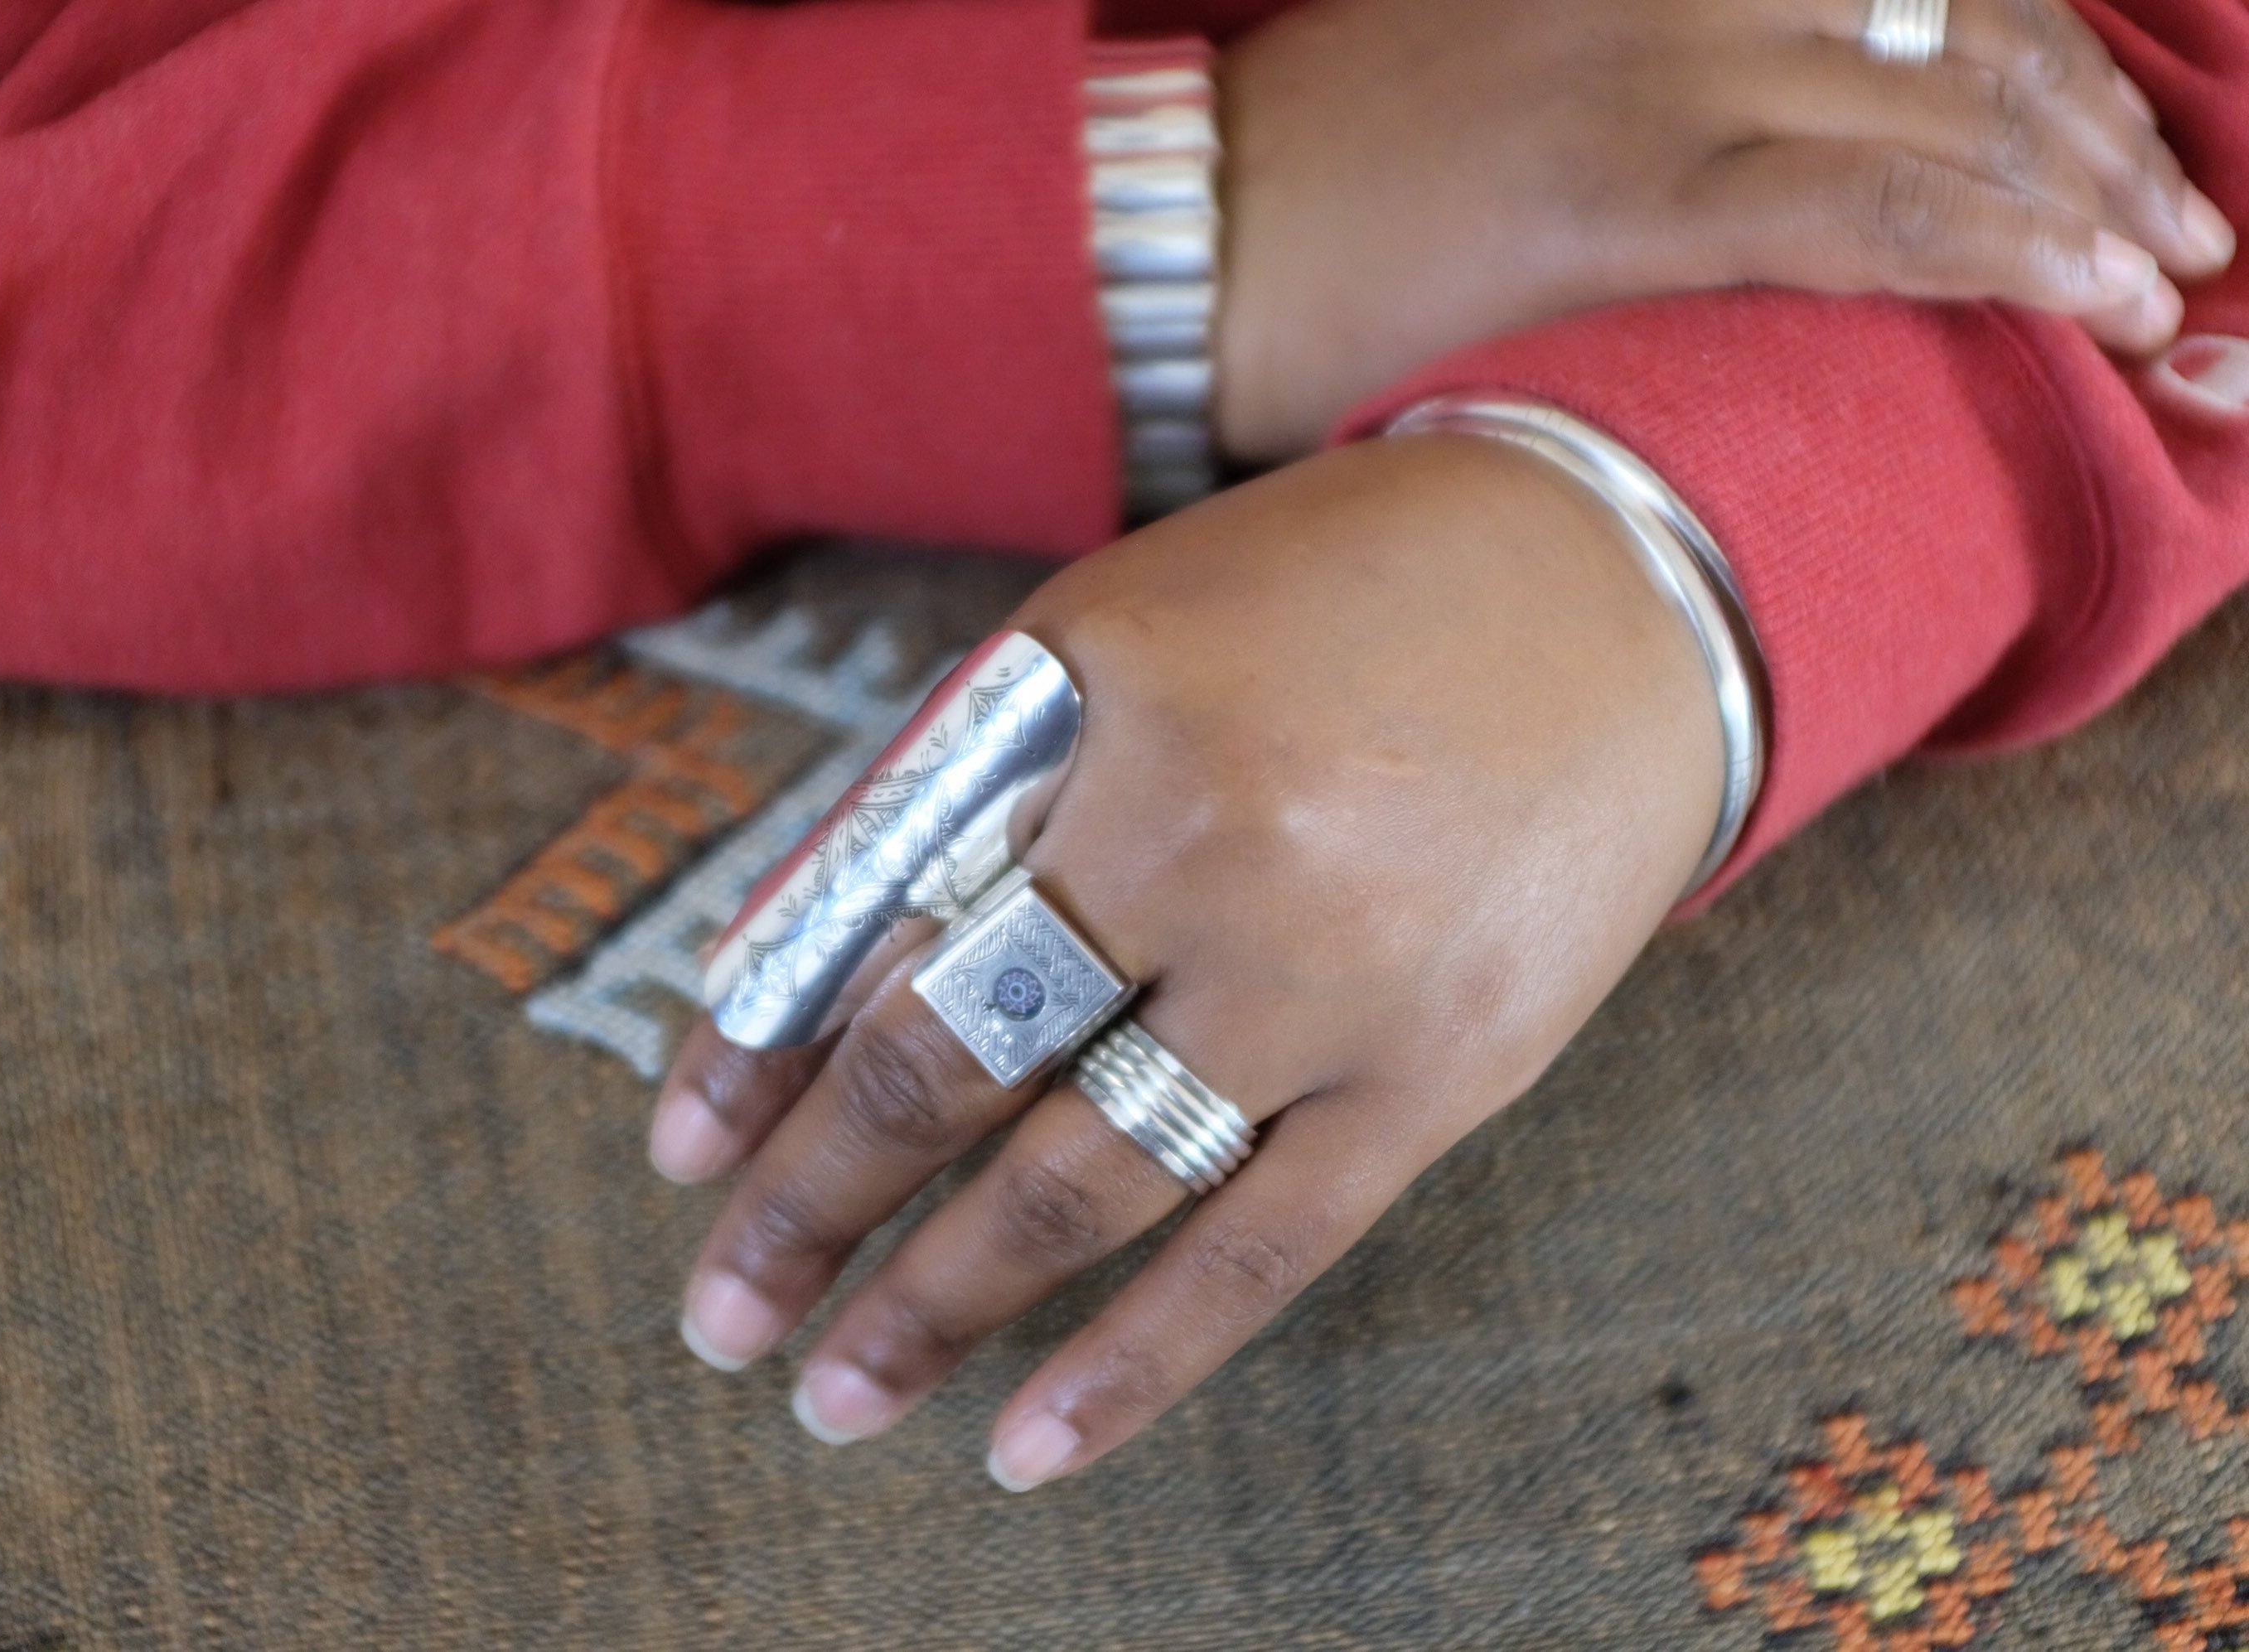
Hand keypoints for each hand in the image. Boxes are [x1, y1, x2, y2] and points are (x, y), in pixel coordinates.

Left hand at [651, 434, 1724, 1487]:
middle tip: (719, 1318)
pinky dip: (1139, 1364)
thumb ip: (946, 800)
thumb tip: (782, 987)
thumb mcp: (1101, 639)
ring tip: (835, 1395)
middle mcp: (1219, 854)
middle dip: (812, 1208)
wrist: (1612, 588)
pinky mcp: (1445, 1075)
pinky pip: (1265, 1251)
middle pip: (957, 1070)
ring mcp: (1341, 981)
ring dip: (937, 1304)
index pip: (877, 927)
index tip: (680, 1155)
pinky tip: (1030, 1446)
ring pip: (1088, 1187)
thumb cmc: (1315, 605)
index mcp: (1108, 717)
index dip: (760, 1057)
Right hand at [1215, 0, 2237, 459]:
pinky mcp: (1619, 198)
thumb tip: (1783, 144)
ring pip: (1947, 102)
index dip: (2051, 55)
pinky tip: (2082, 294)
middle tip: (2171, 228)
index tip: (2117, 145)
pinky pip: (1864, 206)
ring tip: (2154, 277)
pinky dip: (2001, 248)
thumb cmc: (1332, 175)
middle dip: (2099, 130)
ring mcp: (1654, 75)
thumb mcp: (1511, 69)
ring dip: (2083, 191)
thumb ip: (1659, 79)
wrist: (1182, 230)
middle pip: (1967, 22)